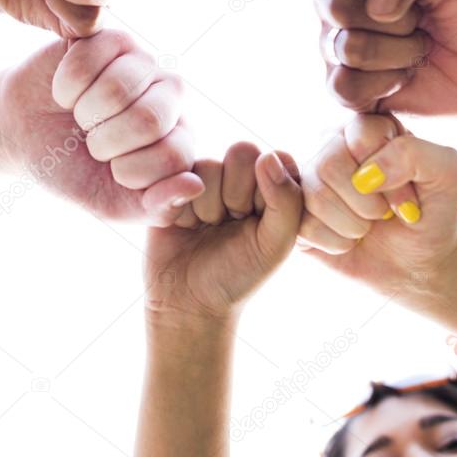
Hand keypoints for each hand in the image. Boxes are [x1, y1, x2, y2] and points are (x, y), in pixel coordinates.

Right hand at [0, 38, 199, 224]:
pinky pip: (88, 60)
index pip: (174, 155)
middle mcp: (170, 94)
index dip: (130, 171)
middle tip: (93, 143)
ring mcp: (141, 61)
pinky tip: (66, 93)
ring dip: (84, 113)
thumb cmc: (75, 171)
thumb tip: (195, 187)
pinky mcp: (107, 36)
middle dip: (105, 142)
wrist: (25, 137)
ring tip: (81, 117)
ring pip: (116, 88)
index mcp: (181, 136)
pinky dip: (65, 86)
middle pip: (149, 119)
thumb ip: (156, 208)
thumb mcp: (113, 205)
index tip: (114, 171)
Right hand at [144, 149, 302, 324]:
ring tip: (205, 229)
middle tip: (230, 224)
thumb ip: (287, 201)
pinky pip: (172, 177)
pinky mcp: (169, 186)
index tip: (258, 222)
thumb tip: (268, 157)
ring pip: (208, 165)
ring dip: (207, 207)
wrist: (189, 304)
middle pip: (241, 152)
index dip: (266, 189)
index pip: (274, 158)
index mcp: (269, 184)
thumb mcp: (275, 245)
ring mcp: (202, 178)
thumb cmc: (239, 275)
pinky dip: (176, 206)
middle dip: (237, 195)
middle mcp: (237, 175)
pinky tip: (180, 225)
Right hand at [298, 113, 456, 302]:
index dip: (390, 174)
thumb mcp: (447, 172)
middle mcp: (332, 145)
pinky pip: (303, 225)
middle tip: (385, 215)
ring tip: (368, 228)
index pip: (361, 134)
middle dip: (367, 203)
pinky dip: (336, 243)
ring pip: (315, 195)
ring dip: (353, 225)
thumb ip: (415, 154)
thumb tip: (366, 174)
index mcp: (366, 127)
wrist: (418, 261)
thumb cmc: (433, 210)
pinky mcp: (296, 212)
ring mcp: (309, 178)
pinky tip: (350, 241)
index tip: (410, 199)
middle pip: (329, 163)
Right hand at [317, 0, 456, 119]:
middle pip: (336, 6)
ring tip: (419, 46)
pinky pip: (343, 86)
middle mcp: (337, 5)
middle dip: (397, 17)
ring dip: (399, 50)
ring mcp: (337, 48)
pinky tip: (406, 75)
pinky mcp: (346, 89)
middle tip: (421, 18)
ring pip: (347, 47)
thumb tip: (377, 5)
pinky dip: (386, 82)